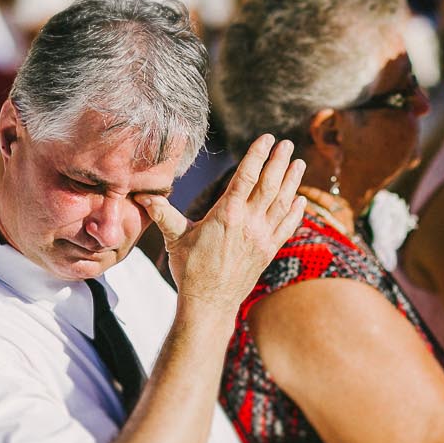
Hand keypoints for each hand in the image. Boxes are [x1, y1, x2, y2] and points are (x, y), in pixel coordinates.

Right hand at [141, 135, 304, 309]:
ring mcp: (262, 238)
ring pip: (282, 203)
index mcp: (227, 214)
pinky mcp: (269, 251)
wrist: (210, 304)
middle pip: (270, 185)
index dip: (258, 155)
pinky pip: (287, 226)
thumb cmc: (190, 270)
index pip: (246, 177)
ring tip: (299, 163)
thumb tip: (142, 196)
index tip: (267, 139)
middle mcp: (249, 223)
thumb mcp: (175, 238)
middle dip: (279, 162)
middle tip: (287, 144)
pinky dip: (296, 211)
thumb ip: (163, 214)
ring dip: (292, 181)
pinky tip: (301, 199)